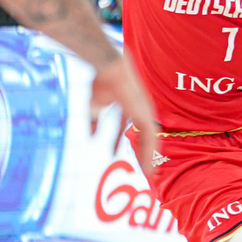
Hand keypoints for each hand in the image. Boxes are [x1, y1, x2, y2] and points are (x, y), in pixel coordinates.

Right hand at [92, 57, 158, 178]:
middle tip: (143, 168)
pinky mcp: (146, 116)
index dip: (122, 140)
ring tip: (148, 173)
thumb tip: (91, 138)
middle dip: (143, 152)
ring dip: (148, 157)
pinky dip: (149, 154)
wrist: (110, 69)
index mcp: (129, 107)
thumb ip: (94, 122)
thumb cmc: (102, 82)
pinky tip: (148, 166)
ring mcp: (145, 113)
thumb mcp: (94, 106)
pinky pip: (150, 140)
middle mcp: (141, 111)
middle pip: (144, 136)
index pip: (127, 127)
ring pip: (149, 140)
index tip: (117, 153)